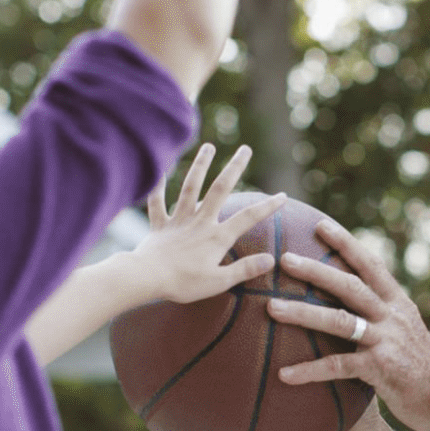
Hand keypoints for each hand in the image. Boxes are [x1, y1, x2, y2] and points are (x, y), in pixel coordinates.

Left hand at [117, 143, 283, 303]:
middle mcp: (200, 222)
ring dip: (200, 166)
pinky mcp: (159, 226)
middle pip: (220, 190)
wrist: (146, 278)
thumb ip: (245, 269)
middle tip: (246, 149)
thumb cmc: (184, 283)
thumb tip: (271, 259)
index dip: (267, 206)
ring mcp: (179, 221)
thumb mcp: (219, 281)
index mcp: (217, 237)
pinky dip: (158, 187)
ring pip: (191, 188)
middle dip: (234, 168)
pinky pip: (157, 203)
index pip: (248, 218)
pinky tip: (160, 171)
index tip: (283, 195)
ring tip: (208, 147)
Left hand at [265, 220, 429, 430]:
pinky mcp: (379, 369)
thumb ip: (382, 316)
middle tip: (284, 259)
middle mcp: (392, 316)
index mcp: (398, 303)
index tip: (321, 225)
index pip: (371, 264)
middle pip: (350, 285)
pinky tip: (284, 375)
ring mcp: (385, 341)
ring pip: (339, 320)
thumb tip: (353, 306)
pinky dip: (309, 370)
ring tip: (272, 308)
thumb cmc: (422, 367)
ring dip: (302, 313)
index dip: (346, 244)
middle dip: (315, 270)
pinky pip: (337, 366)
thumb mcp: (406, 331)